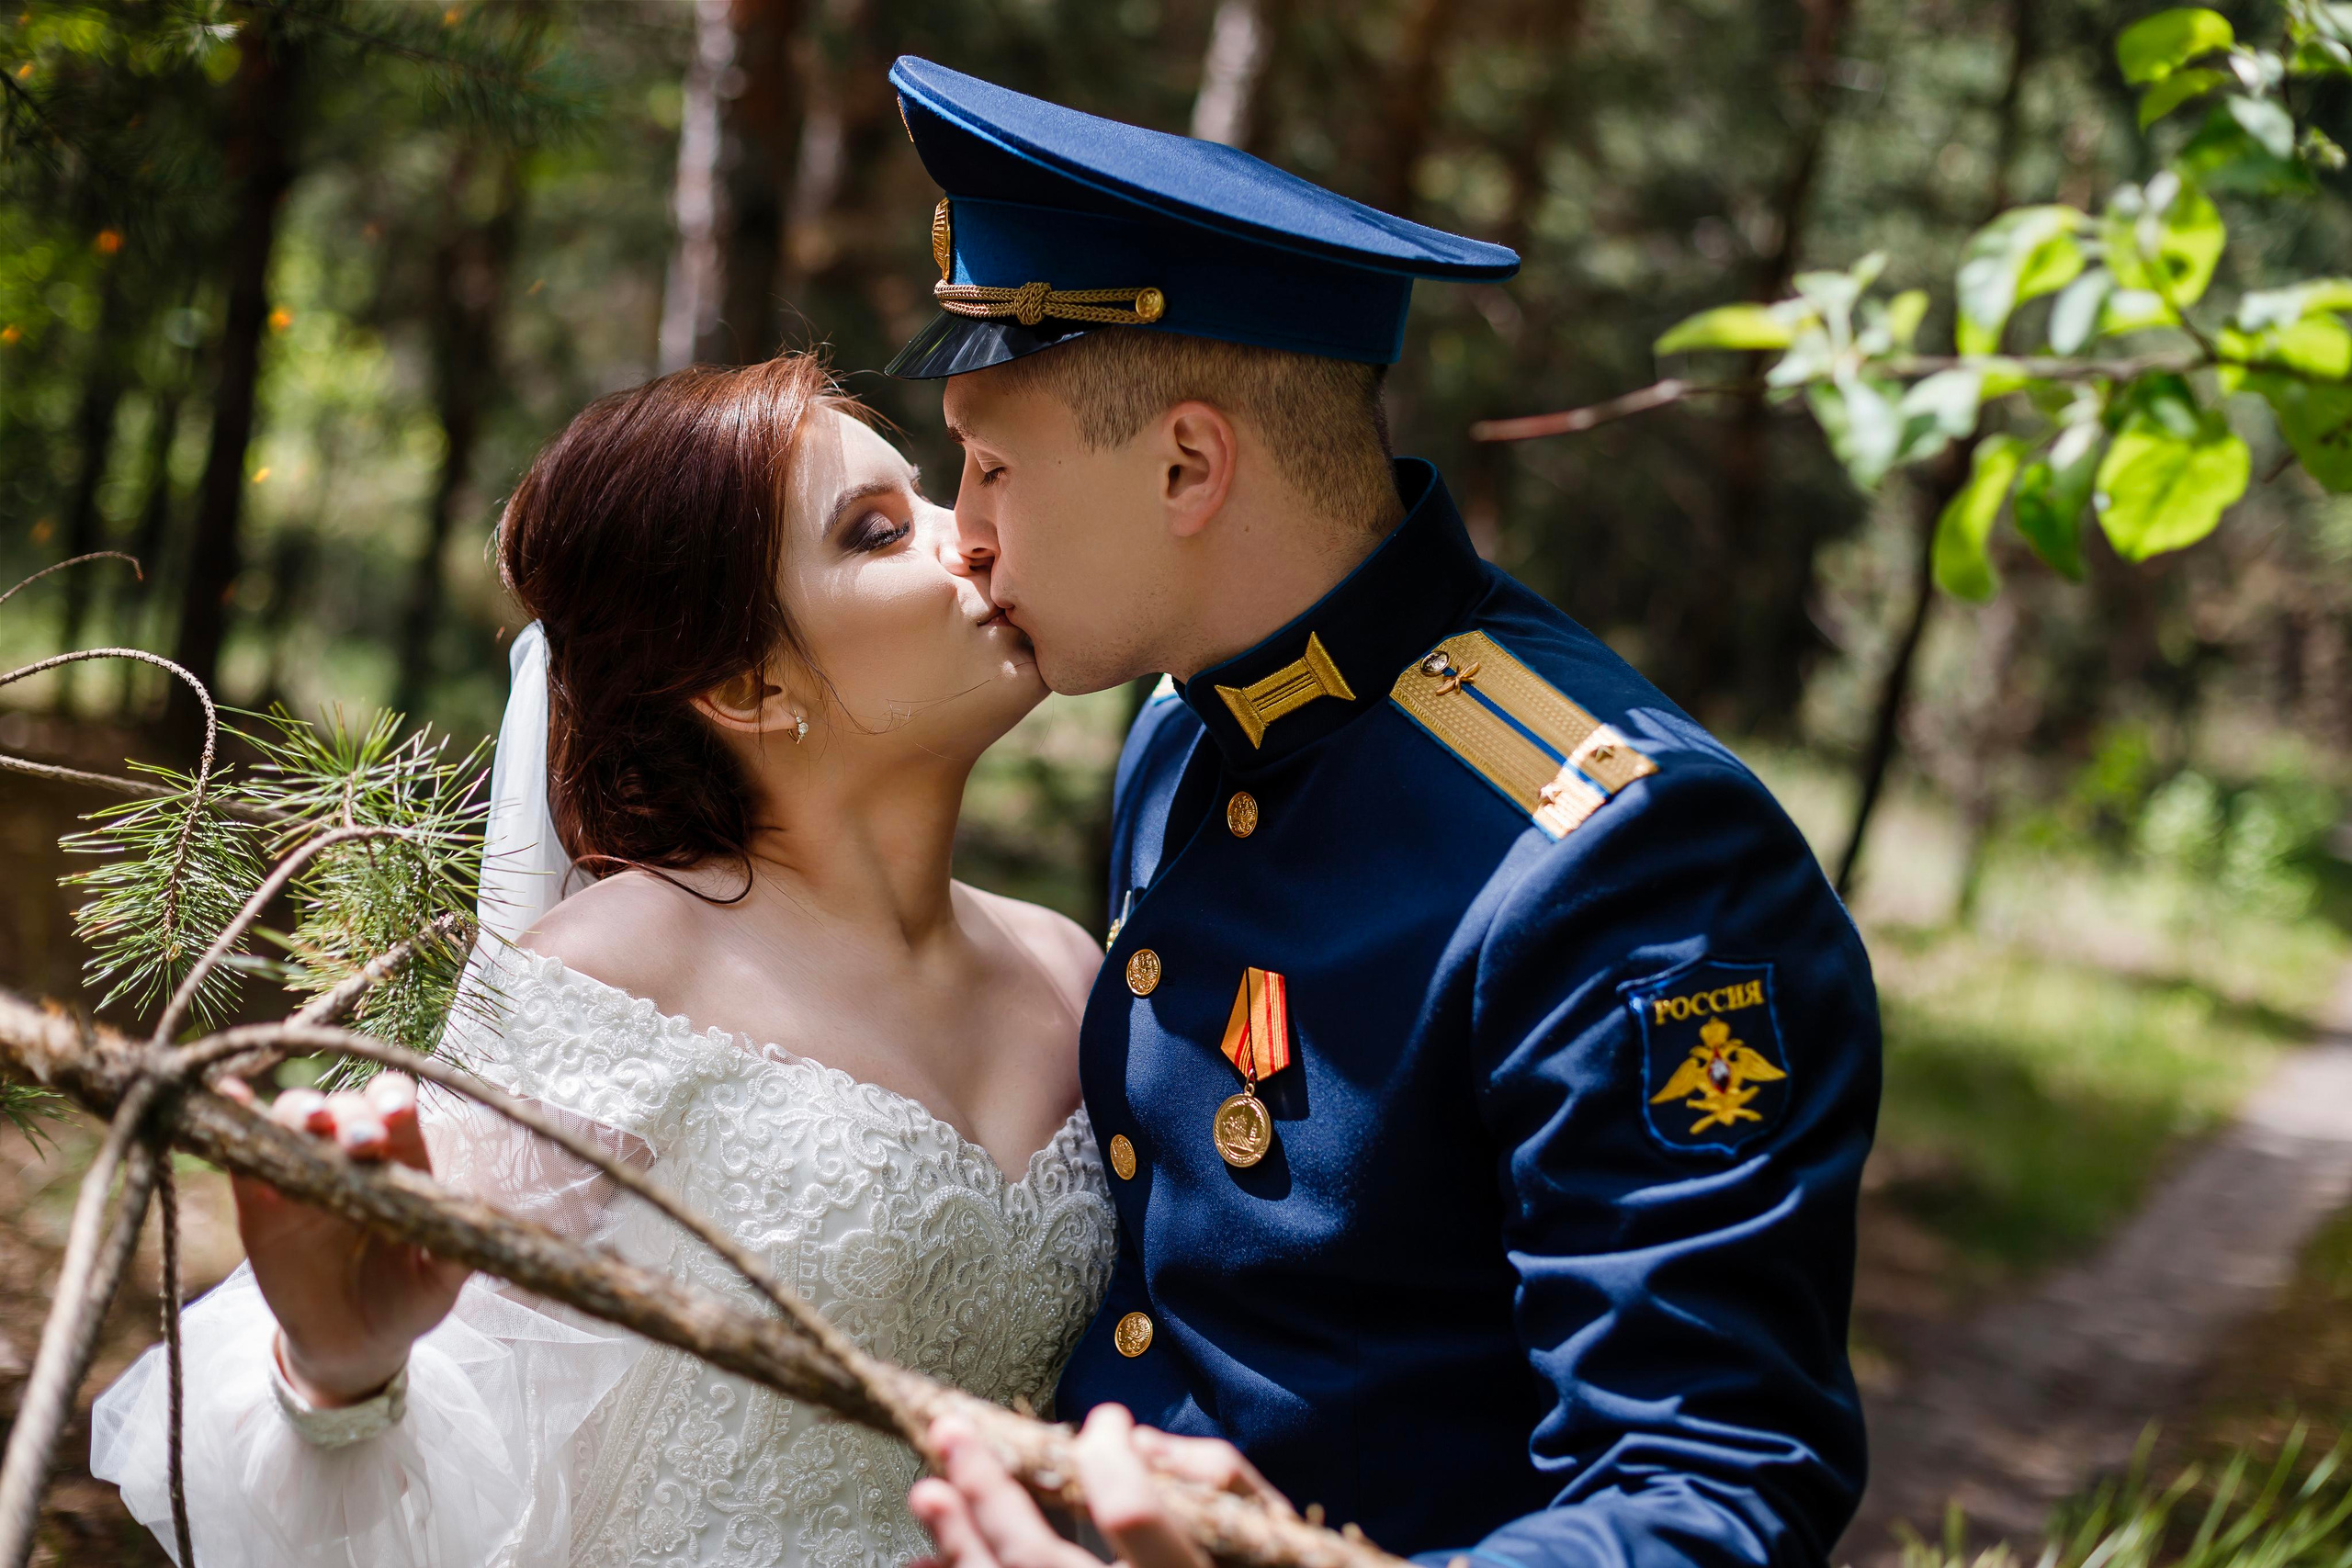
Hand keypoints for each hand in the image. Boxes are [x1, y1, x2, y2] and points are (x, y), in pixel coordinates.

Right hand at [219, 1073, 470, 1405]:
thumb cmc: (406, 1301)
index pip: (396, 1111)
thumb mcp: (437, 1283)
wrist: (351, 1346)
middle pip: (345, 1107)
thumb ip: (455, 1254)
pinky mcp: (258, 1202)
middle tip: (361, 1140)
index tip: (396, 1114)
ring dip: (300, 1111)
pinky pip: (244, 1154)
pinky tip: (229, 1095)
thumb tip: (482, 1224)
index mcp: (401, 1161)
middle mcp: (349, 1155)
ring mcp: (301, 1171)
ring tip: (311, 1121)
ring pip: (294, 1119)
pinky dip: (235, 1119)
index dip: (394, 1101)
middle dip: (352, 1113)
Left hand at [909, 1404, 1291, 1567]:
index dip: (1107, 1457)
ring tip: (928, 1492)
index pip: (1132, 1513)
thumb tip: (1133, 1442)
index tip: (1103, 1422)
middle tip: (951, 1434)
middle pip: (1040, 1560)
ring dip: (959, 1543)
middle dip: (989, 1492)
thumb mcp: (1258, 1528)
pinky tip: (929, 1561)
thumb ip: (1210, 1479)